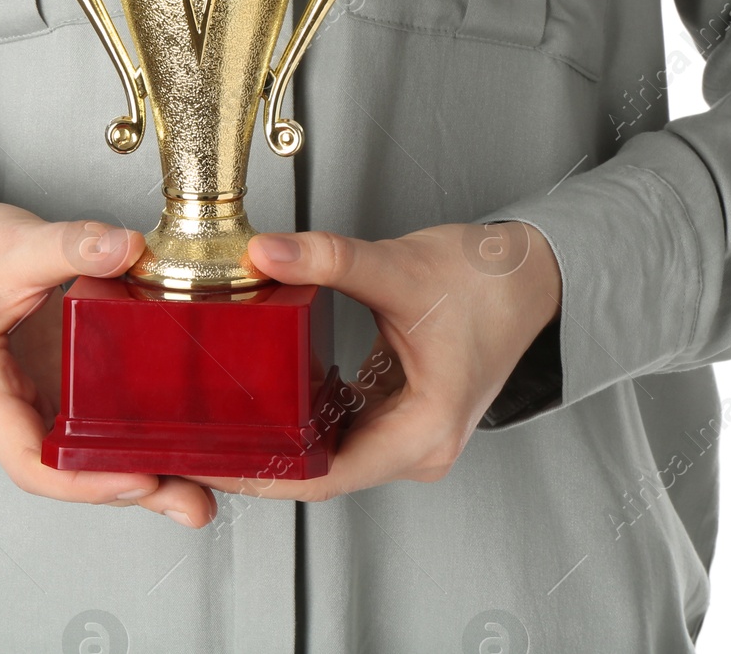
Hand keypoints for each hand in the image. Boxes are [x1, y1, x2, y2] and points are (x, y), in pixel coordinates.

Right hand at [0, 201, 216, 526]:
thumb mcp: (14, 243)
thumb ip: (69, 244)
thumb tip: (124, 247)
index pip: (30, 460)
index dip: (85, 480)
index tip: (139, 476)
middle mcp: (5, 415)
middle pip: (66, 474)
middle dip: (129, 489)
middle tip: (192, 502)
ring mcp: (32, 409)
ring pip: (84, 461)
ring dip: (142, 478)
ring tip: (201, 496)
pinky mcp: (56, 396)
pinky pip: (93, 433)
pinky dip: (136, 445)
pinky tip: (185, 454)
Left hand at [190, 222, 560, 501]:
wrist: (533, 275)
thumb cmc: (488, 282)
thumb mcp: (400, 267)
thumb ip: (330, 258)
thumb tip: (268, 254)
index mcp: (424, 430)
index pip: (326, 476)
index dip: (263, 474)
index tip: (213, 462)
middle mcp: (418, 447)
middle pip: (322, 472)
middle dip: (259, 459)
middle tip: (197, 440)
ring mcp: (410, 435)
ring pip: (329, 454)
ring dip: (278, 441)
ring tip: (218, 422)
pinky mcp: (402, 415)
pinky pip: (341, 431)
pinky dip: (303, 419)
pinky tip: (264, 399)